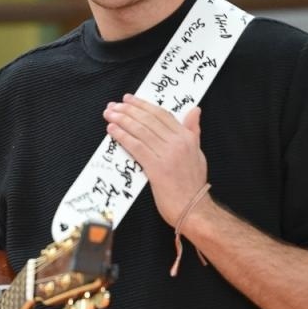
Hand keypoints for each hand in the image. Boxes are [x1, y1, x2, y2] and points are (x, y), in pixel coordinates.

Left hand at [103, 98, 209, 228]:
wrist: (193, 208)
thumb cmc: (193, 184)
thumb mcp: (198, 152)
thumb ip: (193, 130)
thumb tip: (195, 110)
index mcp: (187, 137)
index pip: (161, 114)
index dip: (143, 105)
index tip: (129, 100)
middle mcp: (177, 142)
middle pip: (148, 120)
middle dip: (128, 110)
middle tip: (113, 104)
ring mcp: (166, 154)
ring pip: (140, 130)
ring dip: (121, 120)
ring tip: (109, 114)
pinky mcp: (156, 168)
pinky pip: (136, 146)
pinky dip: (122, 136)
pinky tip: (112, 130)